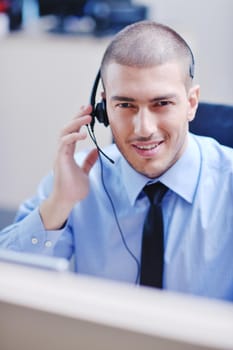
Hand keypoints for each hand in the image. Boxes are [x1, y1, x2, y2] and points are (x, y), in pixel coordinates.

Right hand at [40, 105, 98, 229]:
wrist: (67, 201)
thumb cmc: (73, 188)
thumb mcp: (85, 172)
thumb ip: (88, 161)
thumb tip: (95, 151)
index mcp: (68, 152)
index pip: (73, 132)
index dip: (79, 121)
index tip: (88, 111)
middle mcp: (63, 151)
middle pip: (68, 128)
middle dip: (77, 116)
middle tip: (88, 106)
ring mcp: (61, 154)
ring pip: (64, 132)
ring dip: (76, 123)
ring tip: (87, 116)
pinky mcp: (61, 160)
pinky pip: (65, 144)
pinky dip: (73, 137)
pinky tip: (84, 134)